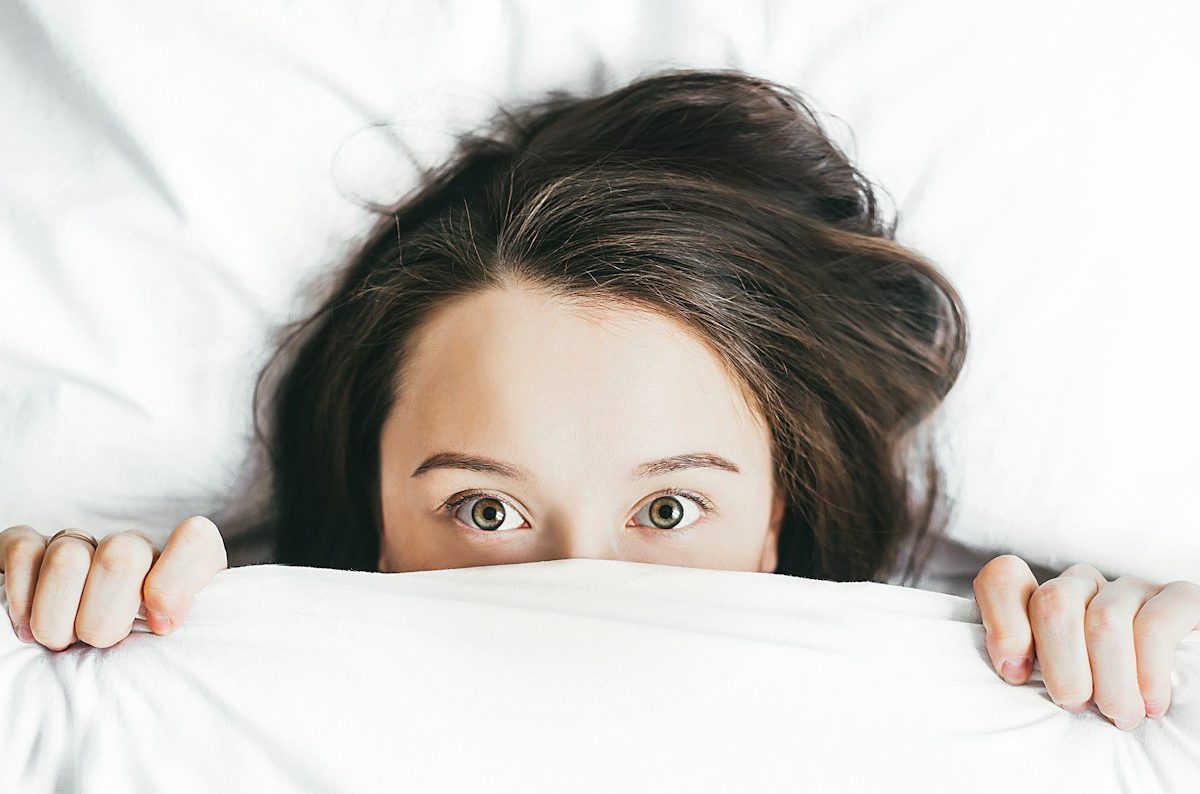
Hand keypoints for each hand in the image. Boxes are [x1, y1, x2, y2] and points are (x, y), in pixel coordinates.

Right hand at [1, 516, 227, 650]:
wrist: (83, 657)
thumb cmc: (139, 658)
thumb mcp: (175, 653)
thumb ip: (182, 636)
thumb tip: (163, 623)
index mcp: (180, 568)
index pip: (195, 541)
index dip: (175, 582)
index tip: (161, 626)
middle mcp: (133, 548)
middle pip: (122, 557)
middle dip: (104, 619)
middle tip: (99, 644)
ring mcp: (83, 544)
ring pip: (68, 559)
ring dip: (58, 619)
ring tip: (62, 641)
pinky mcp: (32, 548)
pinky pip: (23, 551)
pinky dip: (21, 598)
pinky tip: (28, 626)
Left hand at [973, 554, 1199, 729]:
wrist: (1177, 715)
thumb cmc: (1100, 703)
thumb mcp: (1052, 687)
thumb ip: (1023, 669)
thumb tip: (1011, 670)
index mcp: (1042, 601)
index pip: (1003, 579)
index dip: (1003, 624)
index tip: (1016, 674)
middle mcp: (1083, 585)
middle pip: (1054, 602)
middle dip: (1062, 665)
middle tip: (1076, 705)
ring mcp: (1130, 588)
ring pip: (1104, 620)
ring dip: (1110, 680)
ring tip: (1119, 715)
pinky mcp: (1178, 599)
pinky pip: (1155, 624)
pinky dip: (1149, 670)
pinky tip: (1151, 703)